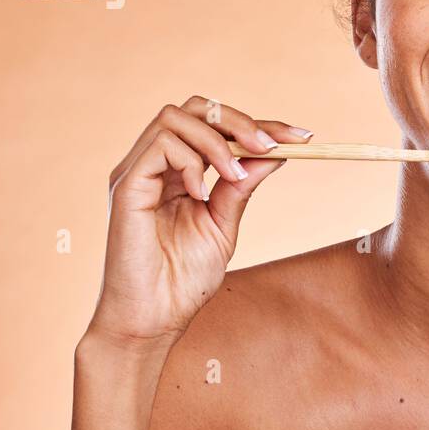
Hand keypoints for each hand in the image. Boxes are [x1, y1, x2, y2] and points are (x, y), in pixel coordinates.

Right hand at [90, 96, 312, 346]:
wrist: (152, 321)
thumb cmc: (182, 281)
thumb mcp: (224, 225)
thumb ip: (241, 187)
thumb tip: (275, 152)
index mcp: (178, 172)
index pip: (217, 128)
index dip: (260, 125)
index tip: (302, 136)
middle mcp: (154, 165)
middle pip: (195, 108)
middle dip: (240, 120)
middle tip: (272, 144)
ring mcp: (137, 172)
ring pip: (176, 117)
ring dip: (217, 140)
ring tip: (236, 174)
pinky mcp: (126, 186)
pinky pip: (161, 145)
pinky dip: (191, 160)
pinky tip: (201, 194)